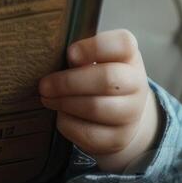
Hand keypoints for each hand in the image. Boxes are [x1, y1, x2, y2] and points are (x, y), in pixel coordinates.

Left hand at [37, 29, 160, 172]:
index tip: (70, 54)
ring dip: (64, 103)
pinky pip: (88, 133)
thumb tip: (68, 61)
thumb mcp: (95, 60)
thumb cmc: (98, 79)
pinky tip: (61, 115)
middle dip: (68, 82)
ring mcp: (131, 114)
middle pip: (108, 79)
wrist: (121, 116)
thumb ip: (82, 56)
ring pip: (96, 108)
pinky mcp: (118, 139)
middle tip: (44, 85)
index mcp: (130, 57)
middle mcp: (137, 84)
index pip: (123, 43)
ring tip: (48, 98)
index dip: (94, 47)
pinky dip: (67, 123)